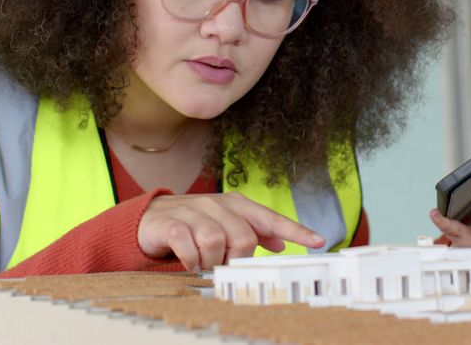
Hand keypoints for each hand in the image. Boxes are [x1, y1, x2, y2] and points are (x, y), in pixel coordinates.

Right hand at [138, 192, 324, 271]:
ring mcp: (194, 212)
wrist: (152, 217)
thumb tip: (281, 244)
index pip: (270, 218)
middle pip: (243, 236)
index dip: (295, 231)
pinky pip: (188, 245)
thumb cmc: (195, 223)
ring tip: (203, 262)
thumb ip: (253, 232)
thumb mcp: (226, 224)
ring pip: (216, 241)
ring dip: (211, 260)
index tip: (318, 241)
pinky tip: (189, 262)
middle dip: (236, 258)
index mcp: (236, 205)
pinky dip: (191, 259)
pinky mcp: (171, 223)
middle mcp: (217, 204)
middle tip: (224, 264)